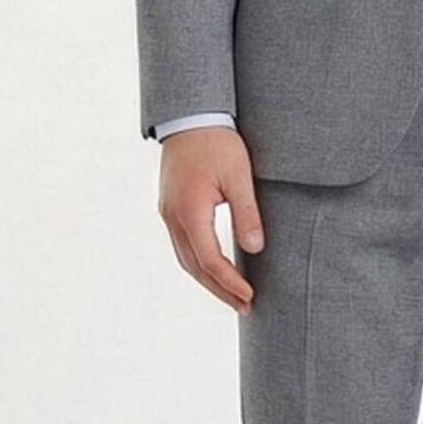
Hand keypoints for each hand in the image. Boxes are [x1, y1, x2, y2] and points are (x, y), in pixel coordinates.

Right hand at [158, 127, 263, 314]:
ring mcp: (168, 213)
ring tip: (233, 295)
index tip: (250, 296)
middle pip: (194, 267)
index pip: (210, 260)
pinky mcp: (170, 207)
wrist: (189, 117)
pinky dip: (199, 263)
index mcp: (190, 211)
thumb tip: (255, 249)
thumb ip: (246, 212)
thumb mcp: (238, 175)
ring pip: (185, 259)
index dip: (230, 282)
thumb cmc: (217, 142)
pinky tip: (214, 267)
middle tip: (245, 306)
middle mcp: (173, 217)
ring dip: (208, 280)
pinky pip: (182, 245)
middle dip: (220, 290)